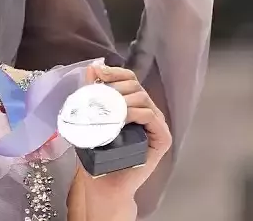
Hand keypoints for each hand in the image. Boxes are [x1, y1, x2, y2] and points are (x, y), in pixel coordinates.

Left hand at [79, 64, 171, 198]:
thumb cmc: (97, 154)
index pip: (129, 79)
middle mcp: (147, 112)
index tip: (97, 73)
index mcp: (133, 106)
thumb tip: (91, 68)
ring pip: (143, 98)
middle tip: (99, 95)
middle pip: (135, 86)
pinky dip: (135, 112)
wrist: (104, 185)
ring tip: (107, 109)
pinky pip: (150, 116)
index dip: (115, 72)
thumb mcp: (90, 119)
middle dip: (115, 86)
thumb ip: (92, 94)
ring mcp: (156, 125)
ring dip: (122, 99)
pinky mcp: (162, 139)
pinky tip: (121, 118)